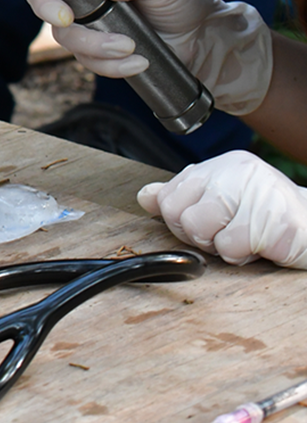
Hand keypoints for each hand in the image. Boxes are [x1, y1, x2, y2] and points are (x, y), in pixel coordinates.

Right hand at [0, 0, 271, 114]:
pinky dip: (111, 66)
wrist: (203, 39)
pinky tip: (138, 61)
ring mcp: (86, 23)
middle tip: (70, 19)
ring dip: (95, 45)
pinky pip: (87, 62)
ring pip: (64, 38)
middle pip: (41, 1)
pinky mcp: (96, 51)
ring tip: (131, 46)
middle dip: (50, 12)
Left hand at [137, 150, 306, 268]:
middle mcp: (237, 173)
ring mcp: (258, 195)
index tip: (205, 223)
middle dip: (202, 237)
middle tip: (228, 233)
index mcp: (220, 166)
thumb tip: (145, 197)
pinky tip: (263, 244)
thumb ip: (182, 196)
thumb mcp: (219, 196)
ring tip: (246, 238)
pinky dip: (246, 255)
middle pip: (183, 219)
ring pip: (206, 235)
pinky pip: (235, 249)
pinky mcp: (276, 222)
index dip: (180, 221)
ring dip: (225, 248)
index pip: (169, 199)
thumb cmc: (264, 214)